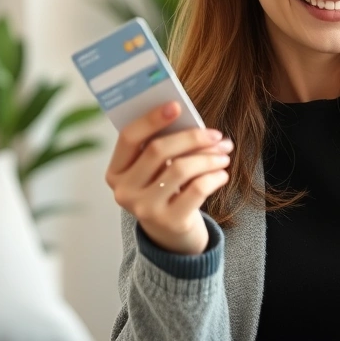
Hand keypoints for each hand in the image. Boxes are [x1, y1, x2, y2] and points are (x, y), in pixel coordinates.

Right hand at [105, 101, 232, 254]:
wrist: (173, 236)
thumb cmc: (166, 190)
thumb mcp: (157, 170)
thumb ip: (164, 146)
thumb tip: (193, 121)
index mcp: (116, 172)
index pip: (129, 137)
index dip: (152, 118)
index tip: (177, 105)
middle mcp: (124, 192)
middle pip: (158, 150)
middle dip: (192, 138)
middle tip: (216, 135)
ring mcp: (144, 210)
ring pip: (180, 168)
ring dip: (208, 157)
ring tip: (224, 154)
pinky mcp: (169, 222)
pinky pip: (197, 189)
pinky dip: (214, 176)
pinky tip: (222, 174)